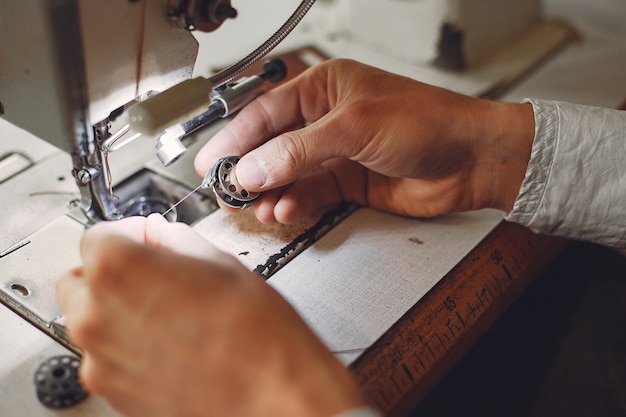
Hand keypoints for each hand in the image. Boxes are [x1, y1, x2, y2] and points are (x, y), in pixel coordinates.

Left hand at [56, 214, 363, 416]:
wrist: (272, 397)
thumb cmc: (256, 335)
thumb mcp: (220, 263)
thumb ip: (175, 240)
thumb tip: (159, 234)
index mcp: (118, 269)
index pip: (97, 235)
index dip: (128, 232)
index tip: (146, 238)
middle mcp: (97, 315)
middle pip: (81, 279)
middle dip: (111, 271)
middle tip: (152, 271)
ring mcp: (101, 360)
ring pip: (91, 320)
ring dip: (118, 309)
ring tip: (169, 311)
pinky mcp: (113, 392)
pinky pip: (106, 356)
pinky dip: (127, 345)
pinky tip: (171, 341)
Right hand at [195, 59, 534, 223]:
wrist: (469, 160)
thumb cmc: (425, 122)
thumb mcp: (353, 126)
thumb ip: (298, 150)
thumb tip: (253, 167)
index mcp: (324, 88)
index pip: (266, 112)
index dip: (235, 137)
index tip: (212, 161)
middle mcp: (326, 120)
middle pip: (272, 144)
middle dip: (247, 168)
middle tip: (225, 190)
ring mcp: (335, 153)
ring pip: (287, 173)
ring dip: (269, 191)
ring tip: (255, 206)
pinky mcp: (347, 181)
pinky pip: (308, 193)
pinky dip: (293, 203)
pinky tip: (283, 210)